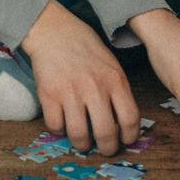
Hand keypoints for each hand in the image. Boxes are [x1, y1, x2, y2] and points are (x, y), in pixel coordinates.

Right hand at [19, 1, 138, 154]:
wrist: (54, 30)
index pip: (130, 119)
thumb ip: (118, 91)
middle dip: (106, 148)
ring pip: (79, 135)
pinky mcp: (49, 94)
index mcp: (115, 80)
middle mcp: (95, 88)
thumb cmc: (85, 48)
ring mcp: (71, 92)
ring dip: (82, 144)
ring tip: (82, 142)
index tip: (125, 142)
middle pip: (106, 133)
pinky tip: (62, 122)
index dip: (129, 137)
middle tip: (103, 149)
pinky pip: (55, 126)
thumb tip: (122, 122)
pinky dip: (59, 130)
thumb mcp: (111, 65)